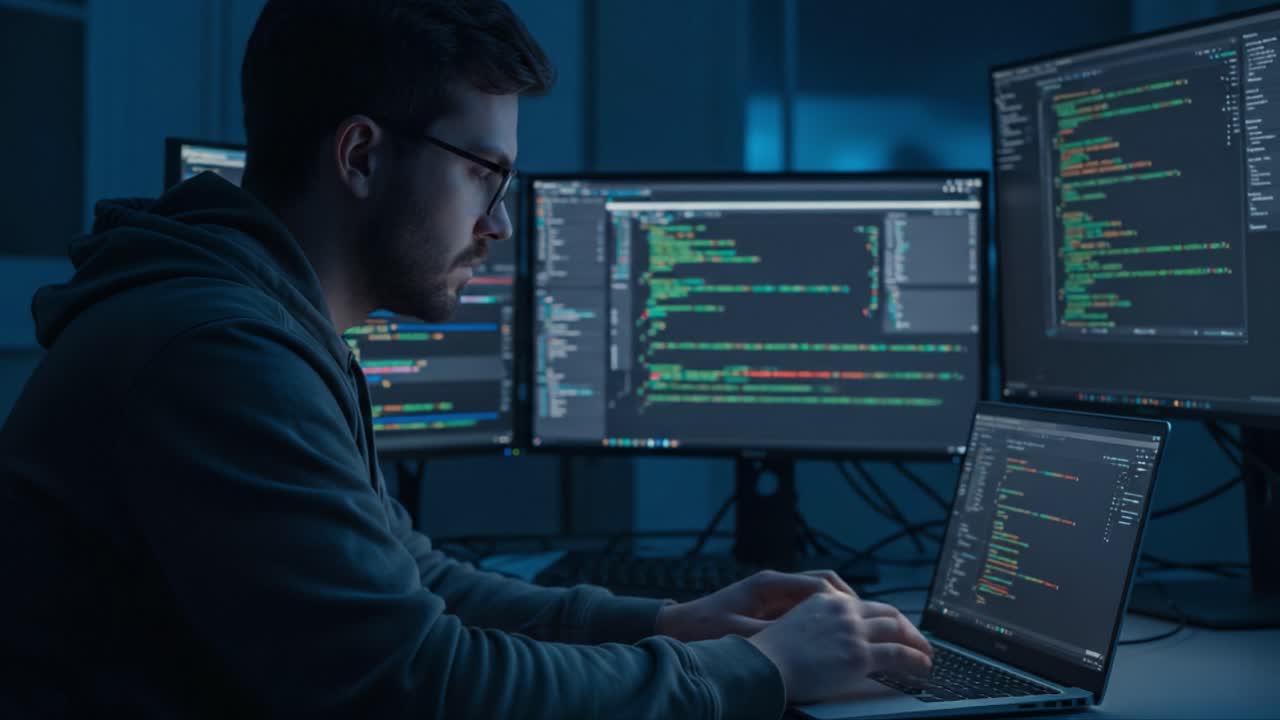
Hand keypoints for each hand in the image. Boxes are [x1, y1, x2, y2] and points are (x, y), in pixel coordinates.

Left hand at [655, 568, 858, 641]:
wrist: (676, 627)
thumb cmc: (702, 630)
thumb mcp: (737, 636)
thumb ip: (771, 637)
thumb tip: (802, 642)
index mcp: (767, 584)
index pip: (818, 585)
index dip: (843, 602)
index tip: (862, 618)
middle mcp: (773, 584)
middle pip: (823, 583)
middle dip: (850, 600)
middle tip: (870, 620)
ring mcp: (772, 594)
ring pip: (817, 593)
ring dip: (838, 607)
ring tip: (859, 627)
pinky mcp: (769, 607)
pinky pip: (805, 607)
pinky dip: (823, 617)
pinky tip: (834, 635)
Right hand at [747, 592, 932, 704]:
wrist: (764, 665)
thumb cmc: (772, 654)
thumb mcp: (795, 625)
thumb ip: (818, 625)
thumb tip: (833, 638)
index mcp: (827, 601)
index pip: (866, 605)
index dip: (885, 617)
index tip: (893, 627)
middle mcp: (843, 611)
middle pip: (887, 613)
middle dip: (906, 627)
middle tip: (917, 640)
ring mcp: (853, 632)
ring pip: (898, 630)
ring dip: (917, 642)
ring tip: (925, 654)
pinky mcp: (860, 655)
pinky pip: (899, 654)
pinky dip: (916, 659)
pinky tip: (923, 665)